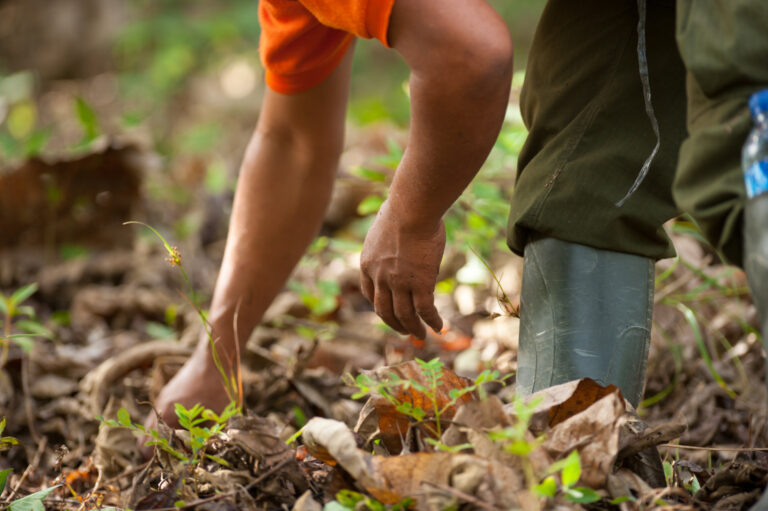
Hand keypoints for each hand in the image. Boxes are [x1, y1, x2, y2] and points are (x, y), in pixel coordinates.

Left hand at [360, 201, 444, 338]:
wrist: (411, 209)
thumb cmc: (403, 210)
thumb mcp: (386, 230)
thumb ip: (391, 244)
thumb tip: (404, 245)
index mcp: (367, 264)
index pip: (369, 293)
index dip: (379, 305)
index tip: (387, 312)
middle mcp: (380, 277)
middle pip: (384, 310)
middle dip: (394, 324)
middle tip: (404, 332)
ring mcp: (399, 283)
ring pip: (404, 315)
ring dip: (413, 328)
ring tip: (421, 336)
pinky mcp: (420, 283)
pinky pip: (425, 310)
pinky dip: (431, 321)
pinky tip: (438, 327)